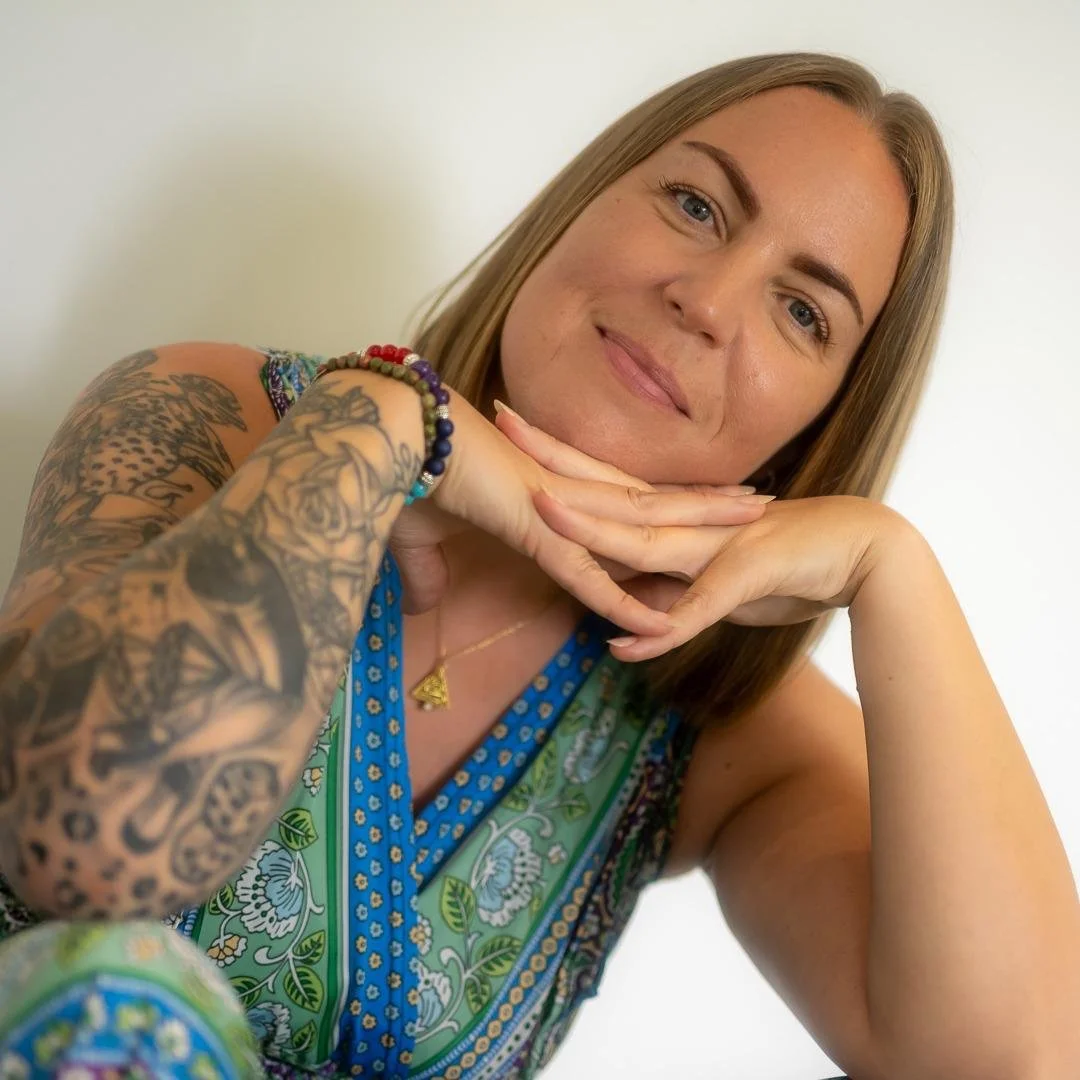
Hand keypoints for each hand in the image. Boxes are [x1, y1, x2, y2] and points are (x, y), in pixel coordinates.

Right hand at [390, 391, 772, 635]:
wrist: (387, 439)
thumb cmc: (403, 478)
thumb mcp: (416, 538)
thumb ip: (427, 572)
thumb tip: (419, 604)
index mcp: (548, 489)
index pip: (620, 500)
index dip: (663, 502)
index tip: (701, 502)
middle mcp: (565, 493)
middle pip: (652, 500)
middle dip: (708, 503)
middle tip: (760, 502)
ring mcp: (557, 509)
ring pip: (645, 523)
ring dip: (700, 530)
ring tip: (757, 526)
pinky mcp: (534, 530)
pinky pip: (591, 576)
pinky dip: (626, 604)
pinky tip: (665, 623)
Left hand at [497, 406, 911, 658]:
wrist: (858, 553)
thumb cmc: (782, 560)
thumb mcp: (708, 578)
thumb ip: (665, 586)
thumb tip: (628, 602)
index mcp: (673, 514)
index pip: (602, 476)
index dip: (555, 452)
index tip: (509, 423)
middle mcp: (685, 520)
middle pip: (608, 487)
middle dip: (552, 458)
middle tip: (501, 419)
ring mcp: (713, 545)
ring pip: (642, 538)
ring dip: (592, 528)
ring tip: (542, 515)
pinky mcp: (746, 578)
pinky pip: (696, 609)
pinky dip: (661, 630)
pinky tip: (624, 644)